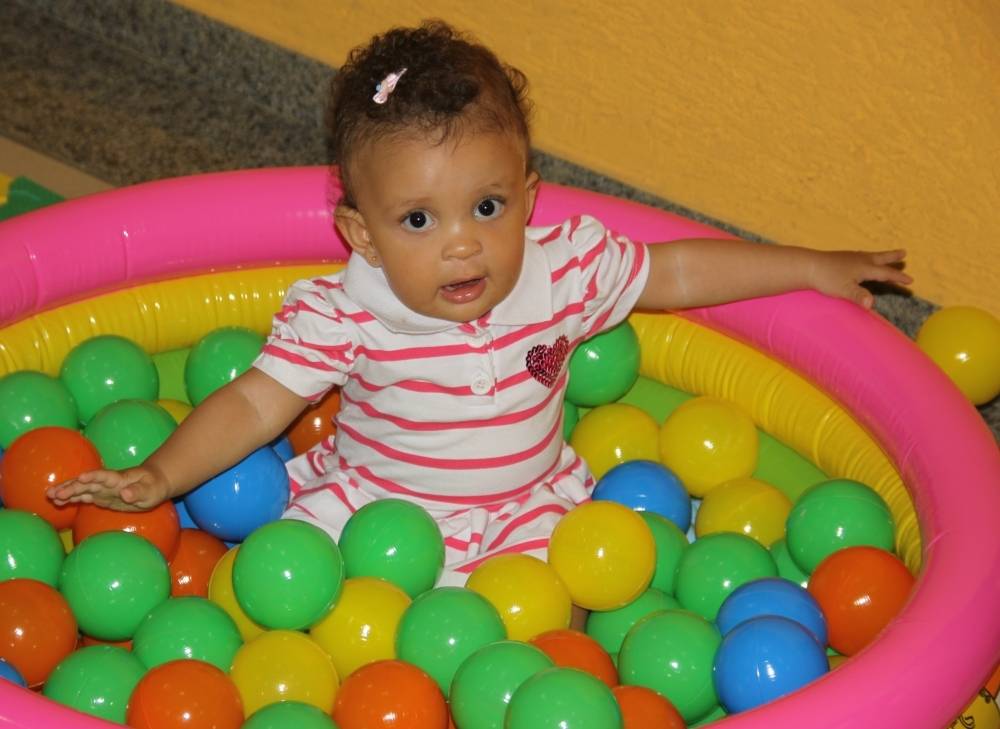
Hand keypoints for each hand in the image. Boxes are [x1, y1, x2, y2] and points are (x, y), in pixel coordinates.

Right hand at [47, 466, 171, 511]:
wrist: (152, 483)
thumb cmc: (154, 486)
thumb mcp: (151, 491)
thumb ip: (138, 492)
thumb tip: (124, 493)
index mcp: (120, 478)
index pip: (104, 476)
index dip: (93, 476)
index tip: (80, 478)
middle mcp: (107, 482)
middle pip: (87, 483)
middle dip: (71, 486)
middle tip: (54, 493)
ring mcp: (102, 488)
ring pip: (82, 489)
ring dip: (67, 491)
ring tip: (50, 496)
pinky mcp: (101, 496)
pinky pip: (84, 496)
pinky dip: (71, 498)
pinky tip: (58, 501)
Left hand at [810, 249, 911, 308]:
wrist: (807, 265)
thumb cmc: (826, 279)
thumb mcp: (844, 290)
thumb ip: (858, 296)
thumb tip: (871, 304)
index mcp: (864, 268)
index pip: (885, 273)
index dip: (898, 277)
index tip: (910, 281)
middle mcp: (859, 260)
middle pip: (880, 258)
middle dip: (892, 257)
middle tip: (903, 253)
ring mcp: (849, 257)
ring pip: (869, 256)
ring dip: (880, 256)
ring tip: (886, 256)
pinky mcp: (840, 257)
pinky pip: (859, 256)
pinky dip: (866, 257)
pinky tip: (861, 259)